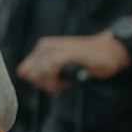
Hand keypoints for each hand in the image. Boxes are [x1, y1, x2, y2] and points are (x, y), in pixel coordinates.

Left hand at [15, 29, 131, 94]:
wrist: (109, 50)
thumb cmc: (88, 60)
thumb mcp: (61, 65)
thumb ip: (42, 68)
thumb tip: (22, 72)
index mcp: (42, 48)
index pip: (25, 72)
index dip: (38, 82)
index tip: (53, 84)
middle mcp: (44, 46)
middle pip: (31, 75)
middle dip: (45, 85)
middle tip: (62, 84)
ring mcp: (54, 49)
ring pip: (39, 73)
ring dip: (52, 83)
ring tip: (67, 81)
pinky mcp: (65, 53)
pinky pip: (50, 68)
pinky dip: (58, 78)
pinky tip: (68, 79)